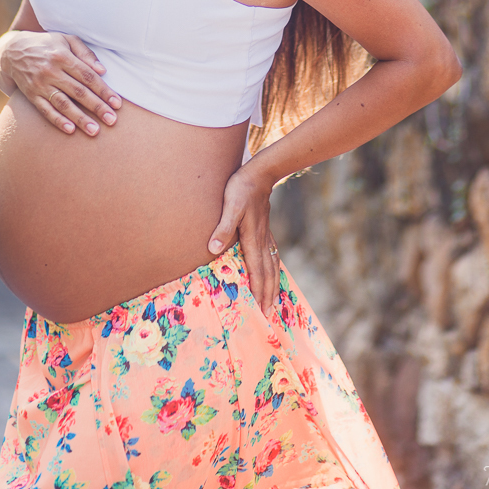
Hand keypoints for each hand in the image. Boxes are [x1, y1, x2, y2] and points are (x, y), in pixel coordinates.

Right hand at [1, 31, 121, 135]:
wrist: (12, 52)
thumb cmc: (47, 45)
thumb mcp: (66, 40)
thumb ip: (85, 53)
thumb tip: (102, 70)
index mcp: (63, 56)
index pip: (88, 76)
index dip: (104, 90)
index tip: (117, 104)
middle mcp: (52, 71)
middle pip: (78, 91)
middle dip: (97, 107)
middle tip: (112, 120)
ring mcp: (40, 84)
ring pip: (63, 104)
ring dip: (80, 118)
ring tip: (94, 131)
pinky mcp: (31, 95)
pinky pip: (45, 110)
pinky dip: (57, 120)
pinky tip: (70, 130)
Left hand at [208, 166, 279, 318]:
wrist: (259, 173)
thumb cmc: (241, 188)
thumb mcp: (230, 205)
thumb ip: (223, 227)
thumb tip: (213, 249)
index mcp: (253, 238)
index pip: (257, 271)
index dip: (259, 291)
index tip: (261, 310)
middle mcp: (262, 241)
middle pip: (268, 273)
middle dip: (268, 295)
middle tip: (268, 316)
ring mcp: (266, 236)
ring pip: (273, 266)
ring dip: (273, 286)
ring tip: (274, 302)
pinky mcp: (266, 230)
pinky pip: (273, 256)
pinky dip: (275, 270)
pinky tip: (274, 274)